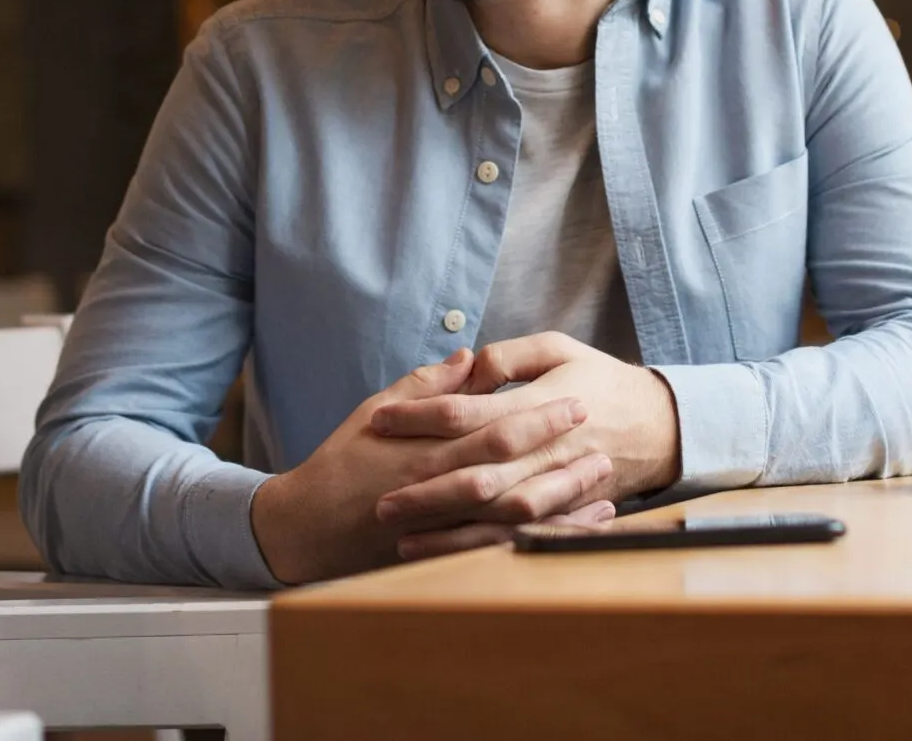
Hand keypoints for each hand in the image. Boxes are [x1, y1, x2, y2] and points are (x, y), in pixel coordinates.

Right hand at [249, 350, 616, 583]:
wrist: (308, 526)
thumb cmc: (342, 462)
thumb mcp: (375, 410)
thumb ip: (424, 386)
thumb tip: (469, 358)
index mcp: (425, 448)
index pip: (493, 427)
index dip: (538, 414)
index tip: (575, 399)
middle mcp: (438, 488)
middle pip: (514, 470)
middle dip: (562, 452)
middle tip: (601, 434)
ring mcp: (444, 526)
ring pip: (516, 514)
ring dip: (564, 497)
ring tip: (604, 479)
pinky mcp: (446, 552)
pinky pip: (506, 545)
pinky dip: (545, 535)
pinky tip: (575, 525)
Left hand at [369, 332, 682, 518]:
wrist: (659, 424)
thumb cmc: (601, 379)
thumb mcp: (560, 349)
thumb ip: (512, 355)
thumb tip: (469, 363)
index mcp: (539, 404)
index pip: (468, 413)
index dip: (421, 416)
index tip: (380, 419)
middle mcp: (547, 450)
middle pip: (478, 474)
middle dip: (425, 490)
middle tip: (377, 500)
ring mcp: (557, 485)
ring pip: (496, 515)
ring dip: (449, 529)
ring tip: (401, 537)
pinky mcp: (564, 510)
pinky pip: (520, 535)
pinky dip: (482, 549)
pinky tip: (446, 555)